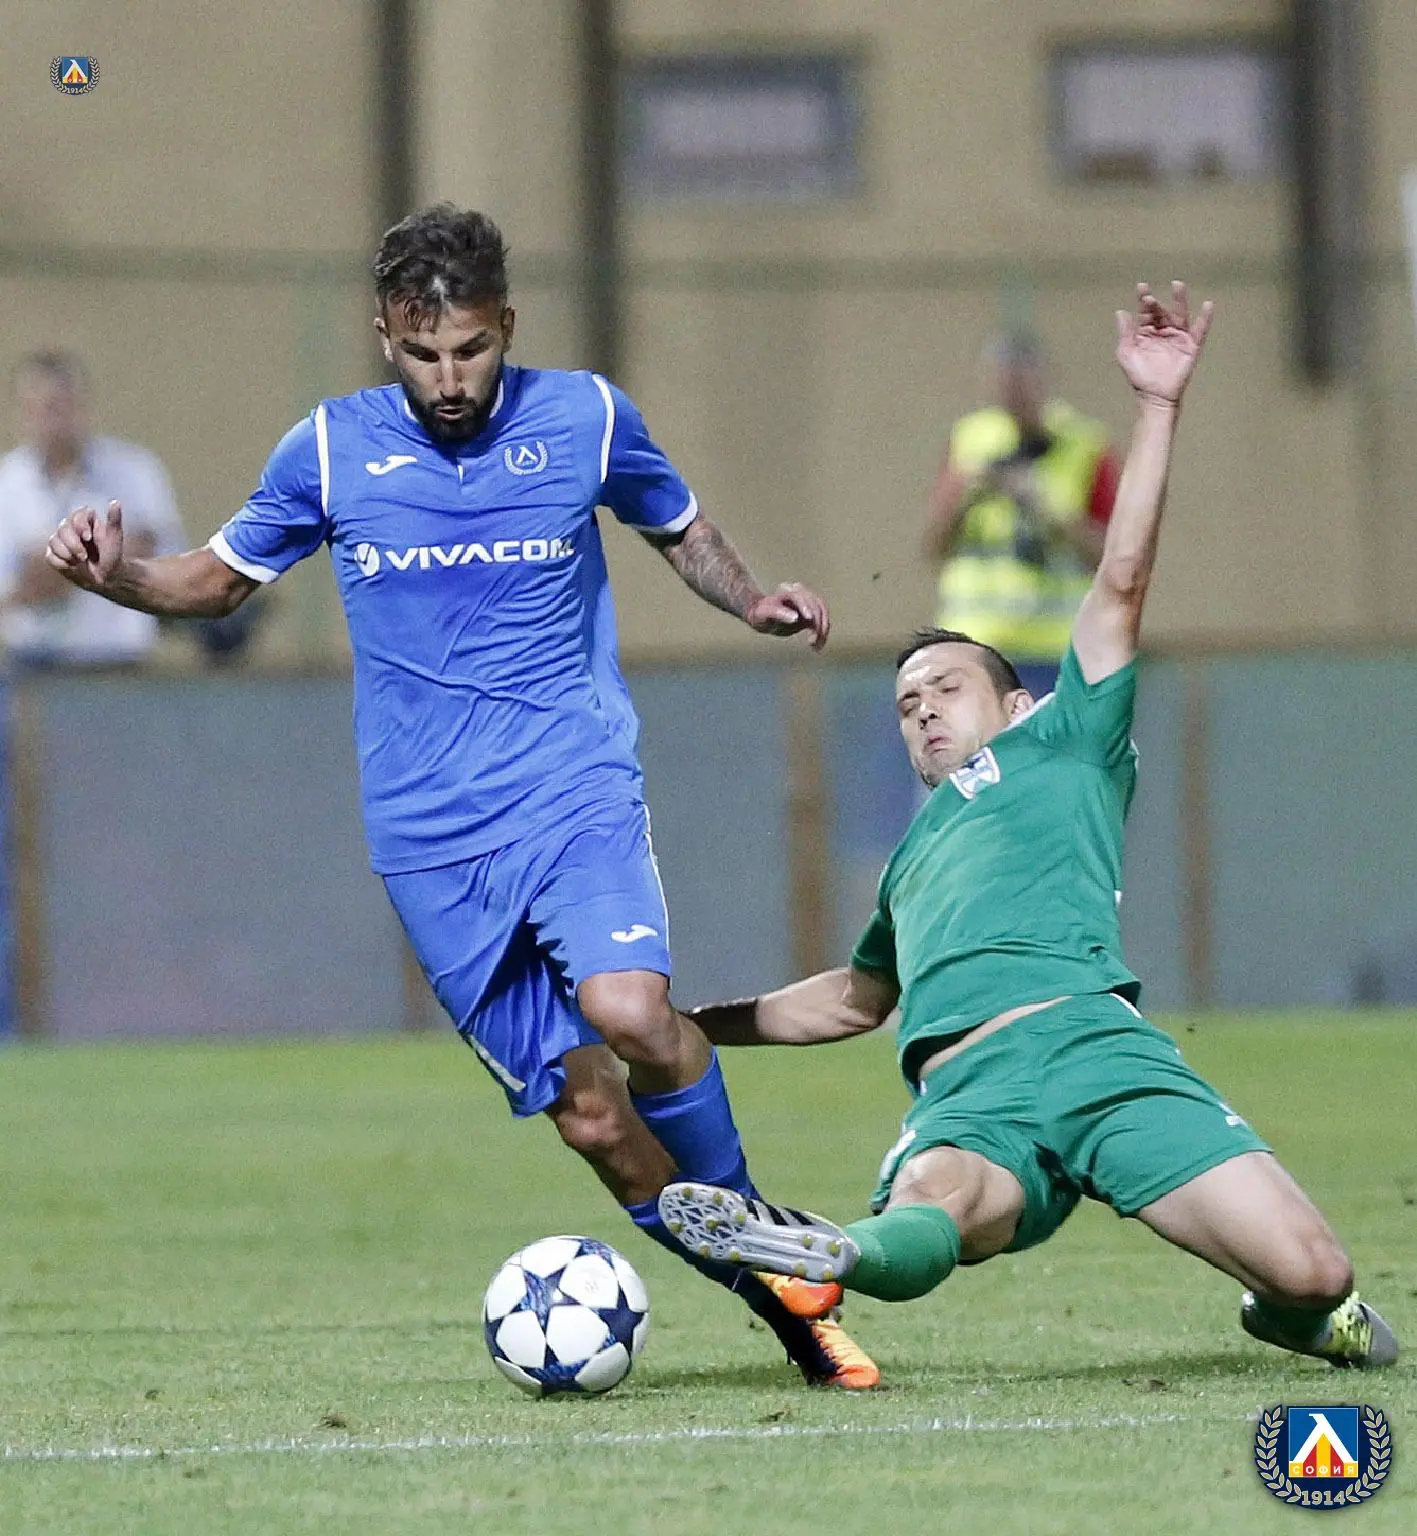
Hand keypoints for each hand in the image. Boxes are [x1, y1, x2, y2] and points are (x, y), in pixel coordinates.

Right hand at [45, 499, 125, 590]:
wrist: (106, 577)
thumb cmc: (111, 556)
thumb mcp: (115, 538)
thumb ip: (114, 520)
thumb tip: (115, 502)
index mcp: (85, 521)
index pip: (76, 515)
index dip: (79, 526)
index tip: (88, 538)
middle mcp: (70, 528)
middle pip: (62, 528)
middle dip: (73, 545)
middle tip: (85, 556)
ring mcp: (59, 540)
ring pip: (53, 542)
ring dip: (68, 555)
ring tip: (81, 561)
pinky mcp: (53, 554)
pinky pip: (50, 556)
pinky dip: (63, 564)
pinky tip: (73, 566)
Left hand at [745, 582, 829, 649]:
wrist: (762, 617)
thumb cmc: (761, 614)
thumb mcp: (765, 614)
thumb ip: (779, 613)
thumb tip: (795, 618)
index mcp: (788, 591)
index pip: (801, 597)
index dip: (806, 607)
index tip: (809, 619)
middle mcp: (801, 594)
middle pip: (816, 605)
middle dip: (817, 622)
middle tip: (812, 640)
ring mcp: (808, 603)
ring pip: (823, 613)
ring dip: (823, 629)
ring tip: (816, 646)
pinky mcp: (811, 613)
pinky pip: (822, 621)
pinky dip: (822, 633)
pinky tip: (817, 646)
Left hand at [1115, 281, 1212, 406]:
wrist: (1154, 396)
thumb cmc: (1139, 376)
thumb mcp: (1127, 353)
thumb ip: (1125, 333)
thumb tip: (1120, 312)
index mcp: (1146, 332)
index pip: (1146, 312)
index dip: (1143, 300)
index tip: (1141, 288)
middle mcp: (1163, 331)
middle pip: (1161, 311)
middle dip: (1155, 304)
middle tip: (1149, 298)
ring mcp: (1177, 337)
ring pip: (1180, 315)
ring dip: (1179, 300)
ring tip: (1178, 285)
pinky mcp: (1191, 346)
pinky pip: (1200, 330)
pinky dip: (1205, 318)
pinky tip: (1208, 305)